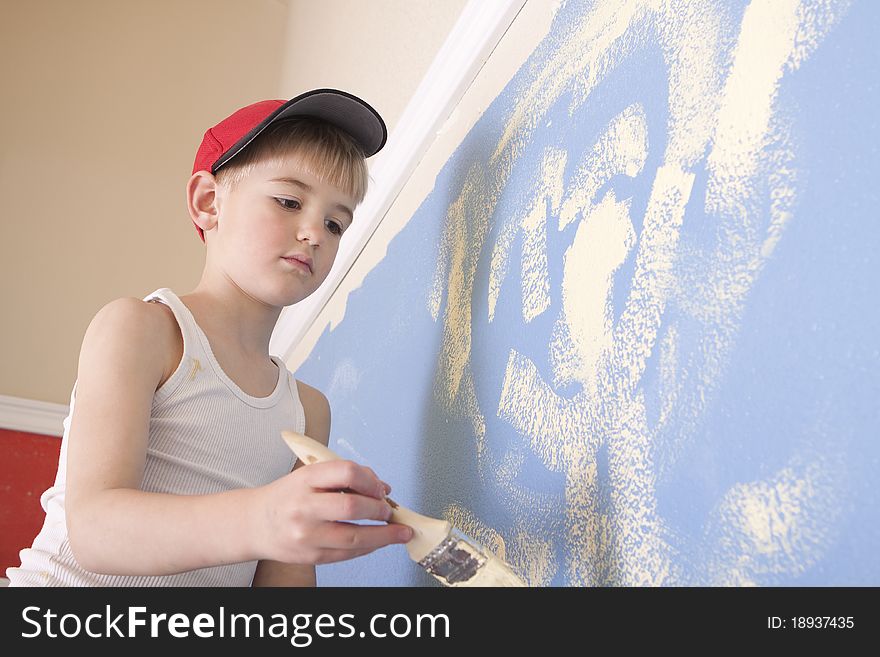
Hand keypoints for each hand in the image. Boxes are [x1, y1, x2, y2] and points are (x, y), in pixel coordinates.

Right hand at [255, 460, 413, 563]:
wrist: (255, 523)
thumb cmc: (288, 496)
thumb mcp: (310, 476)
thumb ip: (344, 477)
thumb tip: (382, 488)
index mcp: (305, 479)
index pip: (346, 472)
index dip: (370, 480)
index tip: (381, 489)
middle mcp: (304, 507)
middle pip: (352, 506)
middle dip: (379, 509)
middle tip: (389, 510)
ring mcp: (306, 534)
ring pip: (355, 537)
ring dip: (384, 535)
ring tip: (399, 532)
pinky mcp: (311, 556)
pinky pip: (348, 553)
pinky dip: (369, 547)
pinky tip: (378, 541)